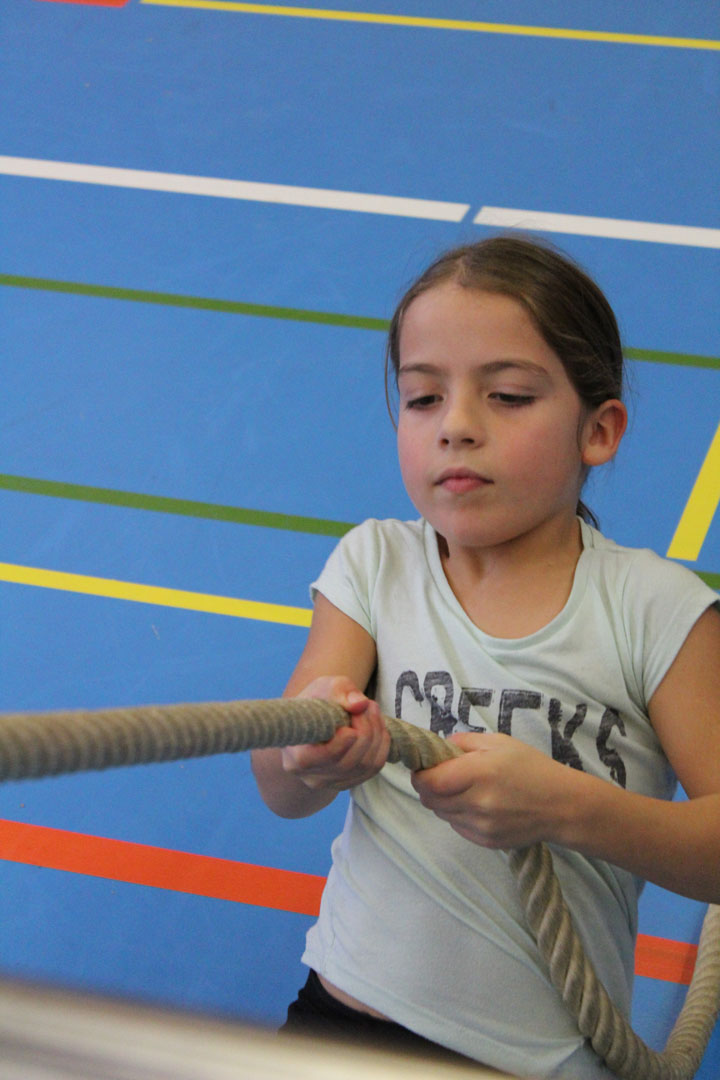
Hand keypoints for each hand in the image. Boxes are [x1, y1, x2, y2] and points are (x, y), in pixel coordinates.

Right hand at [281, 676, 390, 791]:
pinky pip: (373, 768)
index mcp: (296, 756)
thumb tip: (360, 704)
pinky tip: (378, 727)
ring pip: (365, 766)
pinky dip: (381, 746)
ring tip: (372, 711)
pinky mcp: (348, 782)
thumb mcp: (323, 687)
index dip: (342, 741)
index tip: (352, 715)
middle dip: (366, 729)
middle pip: (348, 761)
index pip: (324, 757)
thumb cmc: (316, 703)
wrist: (315, 721)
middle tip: (369, 704)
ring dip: (377, 735)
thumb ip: (340, 691)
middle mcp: (311, 777)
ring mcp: (331, 783)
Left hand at [411, 732, 570, 848]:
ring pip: (442, 815)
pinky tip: (476, 804)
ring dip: (443, 802)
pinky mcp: (486, 842)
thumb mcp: (499, 742)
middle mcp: (477, 803)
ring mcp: (481, 826)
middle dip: (428, 787)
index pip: (429, 782)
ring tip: (463, 789)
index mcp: (479, 773)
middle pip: (430, 800)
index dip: (420, 774)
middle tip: (441, 776)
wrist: (562, 805)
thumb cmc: (532, 768)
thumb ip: (464, 742)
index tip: (424, 767)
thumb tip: (440, 748)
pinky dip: (458, 816)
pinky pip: (457, 827)